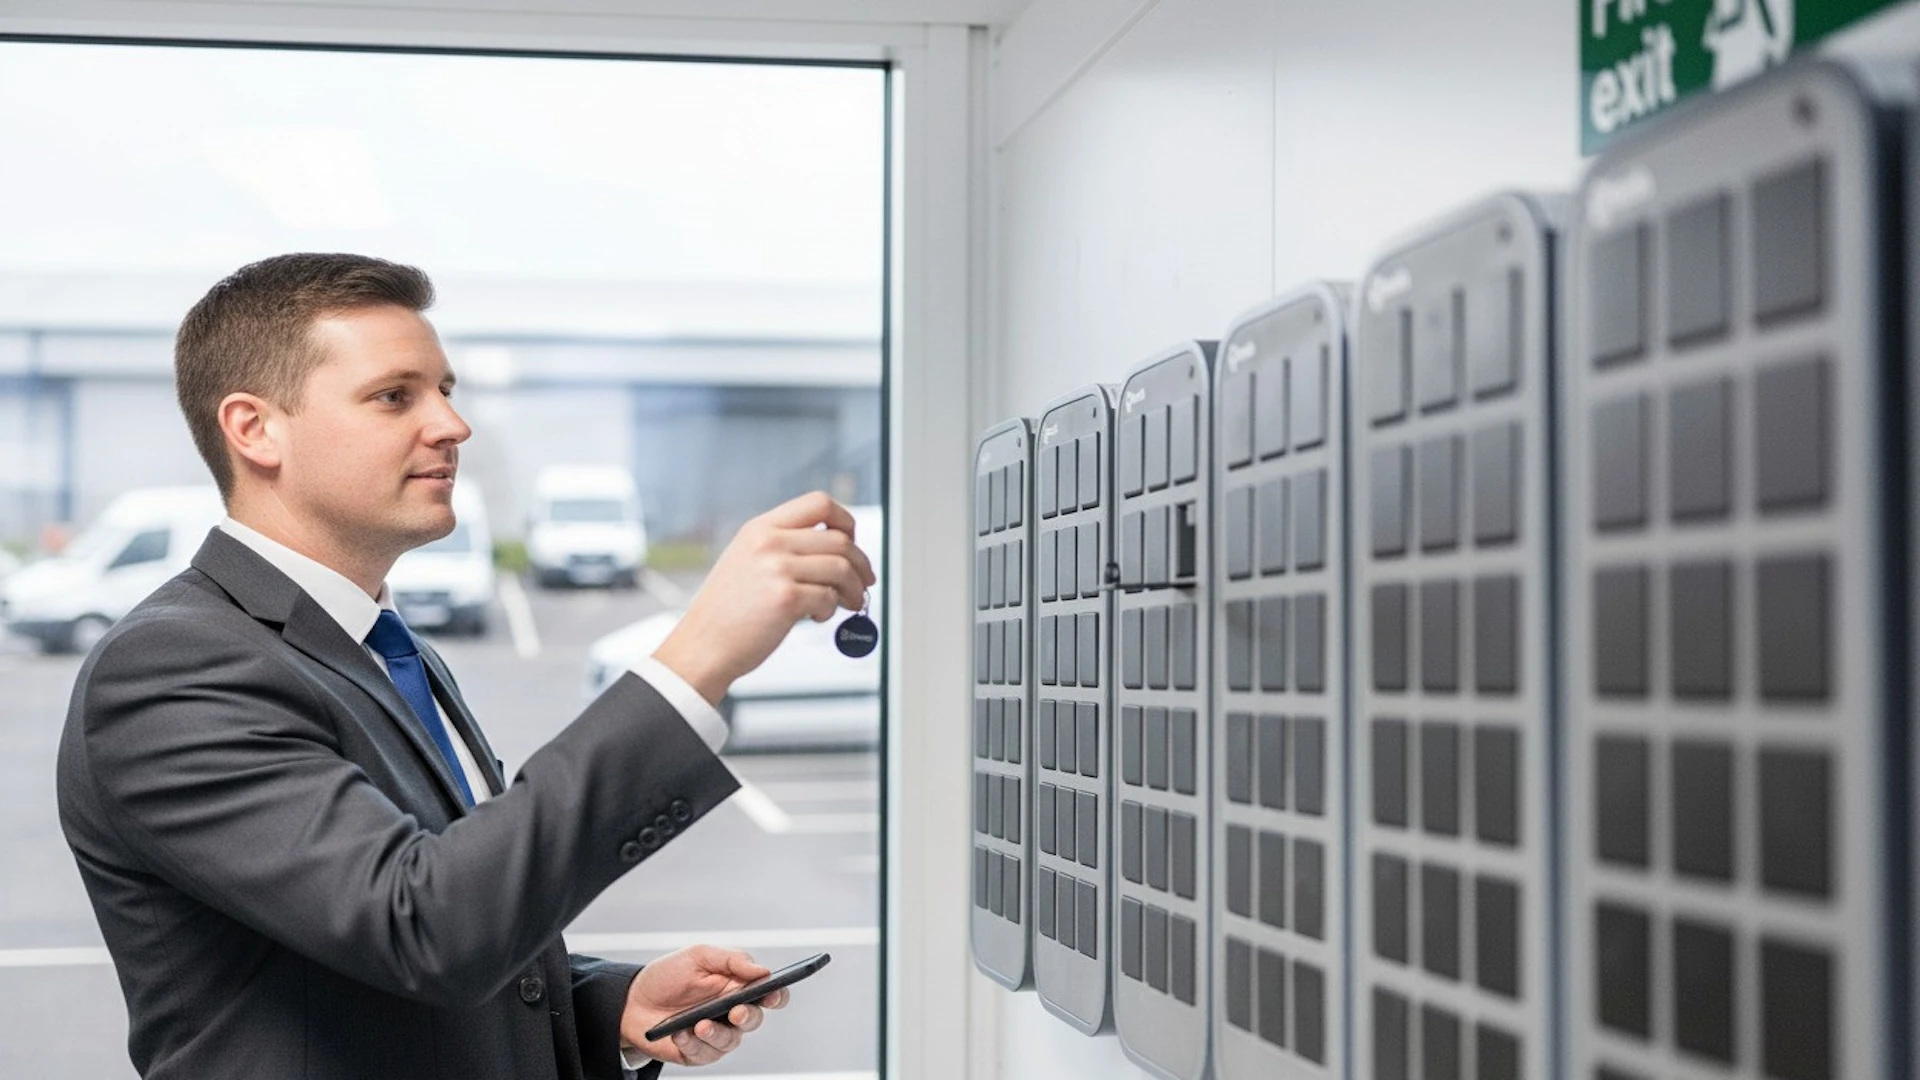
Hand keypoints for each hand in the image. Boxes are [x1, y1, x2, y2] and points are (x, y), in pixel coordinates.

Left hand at [619, 945, 790, 1065]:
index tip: (772, 994)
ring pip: (731, 1041)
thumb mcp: (698, 956)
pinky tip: (680, 1034)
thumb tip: (763, 971)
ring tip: (699, 1025)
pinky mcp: (698, 1053)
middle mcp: (731, 1012)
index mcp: (737, 986)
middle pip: (754, 1019)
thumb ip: (732, 960)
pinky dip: (692, 1044)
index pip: (769, 993)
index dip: (777, 995)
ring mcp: (715, 1033)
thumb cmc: (667, 976)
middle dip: (748, 1017)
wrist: (631, 1001)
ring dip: (716, 1034)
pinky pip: (705, 1054)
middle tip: (734, 1012)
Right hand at [653, 491, 875, 704]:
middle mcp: (769, 542)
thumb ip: (783, 546)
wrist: (703, 645)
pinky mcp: (785, 599)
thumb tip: (837, 546)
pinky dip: (831, 609)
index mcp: (761, 527)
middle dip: (860, 564)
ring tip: (847, 603)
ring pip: (841, 568)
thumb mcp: (747, 559)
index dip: (845, 520)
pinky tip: (816, 616)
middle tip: (863, 583)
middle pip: (839, 539)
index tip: (852, 542)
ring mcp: (776, 569)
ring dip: (853, 589)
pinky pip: (830, 597)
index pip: (819, 503)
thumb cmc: (728, 610)